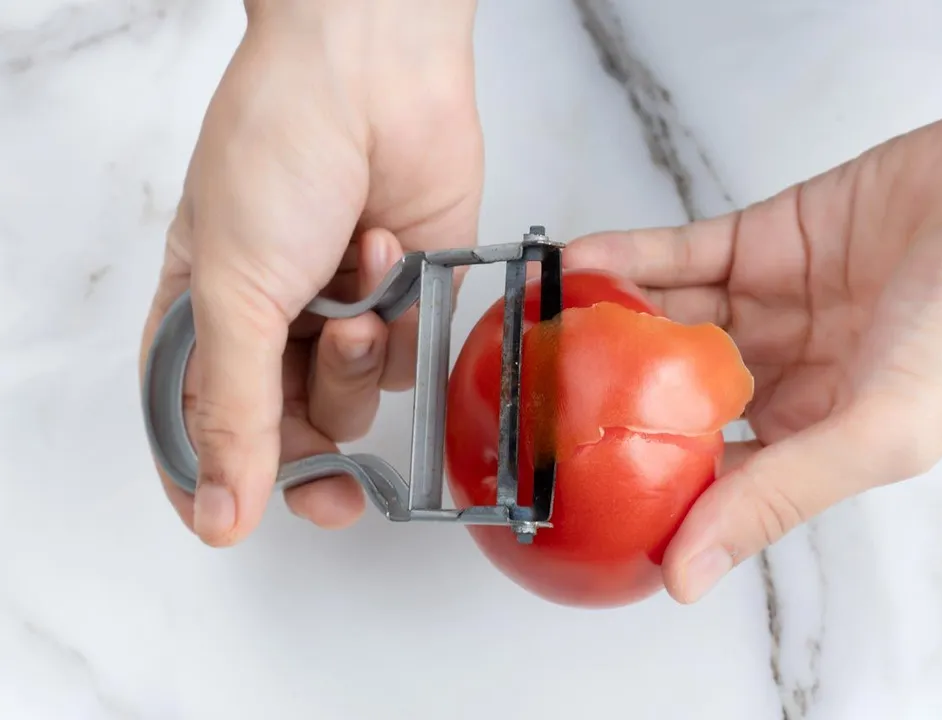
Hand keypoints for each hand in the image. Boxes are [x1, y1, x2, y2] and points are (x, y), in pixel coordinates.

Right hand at [139, 0, 482, 545]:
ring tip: (350, 300)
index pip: (193, 428)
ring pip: (350, 402)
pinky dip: (396, 316)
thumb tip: (218, 510)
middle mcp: (270, 323)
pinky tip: (382, 252)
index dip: (212, 482)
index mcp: (200, 317)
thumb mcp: (233, 289)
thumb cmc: (276, 150)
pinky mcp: (405, 296)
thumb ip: (229, 410)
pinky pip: (405, 356)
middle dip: (311, 458)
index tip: (234, 522)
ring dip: (352, 365)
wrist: (371, 74)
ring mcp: (339, 310)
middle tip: (330, 487)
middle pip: (284, 434)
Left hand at [564, 10, 941, 602]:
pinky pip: (677, 253)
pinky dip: (627, 259)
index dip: (646, 481)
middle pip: (674, 394)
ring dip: (607, 322)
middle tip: (535, 404)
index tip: (575, 489)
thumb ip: (776, 496)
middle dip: (610, 397)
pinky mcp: (756, 241)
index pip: (711, 473)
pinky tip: (577, 266)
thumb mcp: (878, 433)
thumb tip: (687, 576)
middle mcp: (782, 374)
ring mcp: (764, 304)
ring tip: (538, 330)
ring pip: (666, 319)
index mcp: (813, 435)